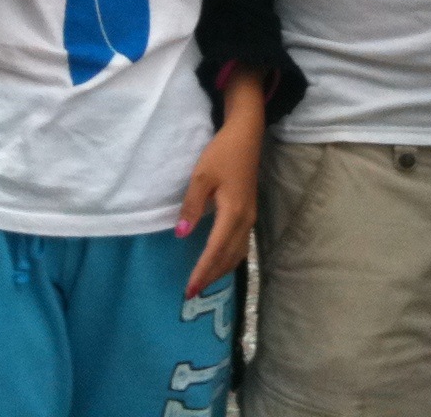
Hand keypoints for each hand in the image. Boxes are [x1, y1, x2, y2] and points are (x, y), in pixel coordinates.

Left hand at [178, 72, 265, 297]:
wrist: (247, 137)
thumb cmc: (222, 153)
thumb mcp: (201, 176)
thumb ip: (191, 206)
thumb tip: (181, 234)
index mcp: (233, 213)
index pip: (215, 250)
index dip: (202, 271)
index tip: (189, 290)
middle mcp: (245, 220)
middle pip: (228, 258)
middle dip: (210, 277)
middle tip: (191, 293)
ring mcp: (250, 218)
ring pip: (236, 254)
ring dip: (220, 270)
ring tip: (203, 283)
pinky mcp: (249, 214)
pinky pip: (240, 245)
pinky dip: (228, 259)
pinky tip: (219, 262)